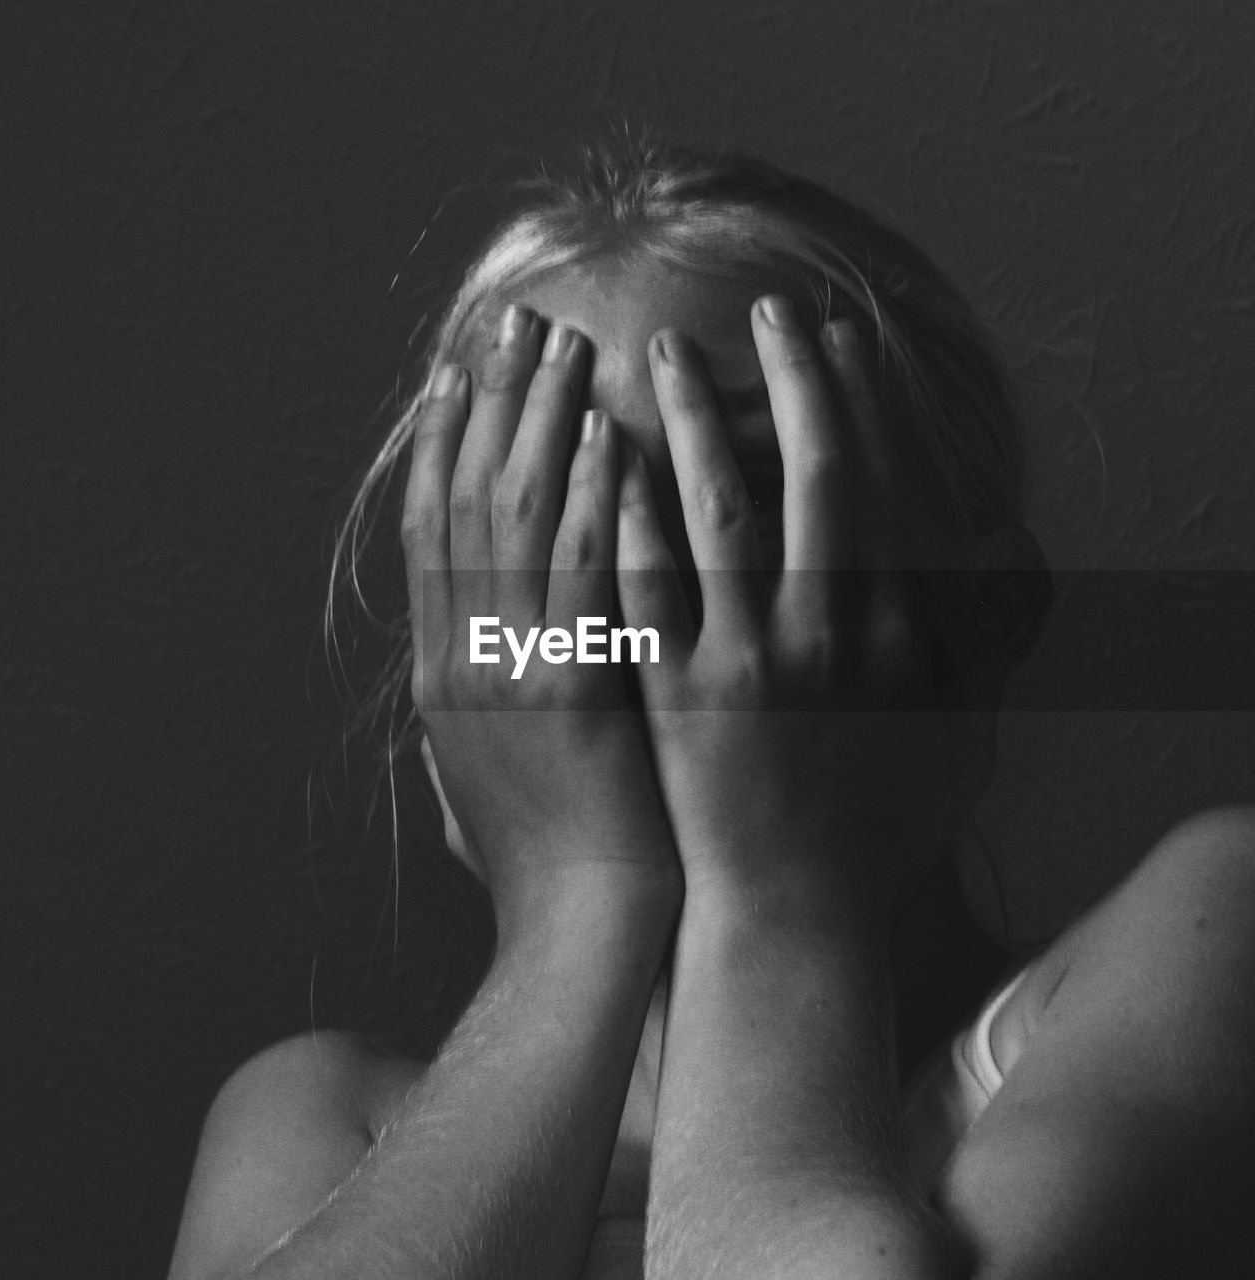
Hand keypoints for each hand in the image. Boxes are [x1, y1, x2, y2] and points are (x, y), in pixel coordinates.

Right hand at [402, 305, 679, 924]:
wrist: (587, 929)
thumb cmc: (551, 855)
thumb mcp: (487, 773)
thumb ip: (482, 697)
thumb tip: (471, 648)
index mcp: (442, 672)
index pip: (430, 531)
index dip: (440, 443)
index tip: (458, 371)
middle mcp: (462, 658)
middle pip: (464, 501)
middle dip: (488, 405)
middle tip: (513, 320)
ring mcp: (511, 672)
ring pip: (515, 519)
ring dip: (538, 424)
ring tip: (563, 343)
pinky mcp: (573, 691)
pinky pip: (579, 571)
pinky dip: (590, 497)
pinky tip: (611, 431)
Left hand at [614, 297, 1000, 914]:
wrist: (799, 915)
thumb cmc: (874, 833)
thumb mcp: (950, 736)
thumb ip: (960, 648)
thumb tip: (977, 573)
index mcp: (894, 632)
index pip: (880, 486)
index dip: (859, 404)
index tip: (836, 340)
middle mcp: (829, 631)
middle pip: (816, 475)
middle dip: (795, 380)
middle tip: (767, 308)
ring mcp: (749, 660)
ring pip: (721, 515)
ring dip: (698, 422)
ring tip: (665, 354)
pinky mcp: (679, 697)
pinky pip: (648, 592)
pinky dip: (630, 521)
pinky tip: (609, 461)